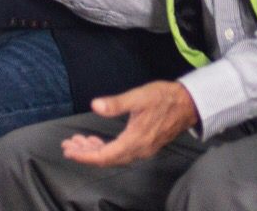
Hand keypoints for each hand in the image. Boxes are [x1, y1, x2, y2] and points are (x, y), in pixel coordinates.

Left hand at [61, 81, 198, 167]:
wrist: (188, 103)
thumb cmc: (164, 98)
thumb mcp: (138, 97)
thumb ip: (116, 104)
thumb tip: (95, 105)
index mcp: (134, 141)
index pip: (104, 156)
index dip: (84, 155)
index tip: (68, 150)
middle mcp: (138, 150)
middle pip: (106, 159)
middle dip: (85, 153)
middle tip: (68, 144)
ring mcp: (143, 149)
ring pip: (113, 156)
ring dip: (94, 150)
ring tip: (78, 141)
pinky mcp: (145, 145)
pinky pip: (120, 153)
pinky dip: (105, 148)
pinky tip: (97, 140)